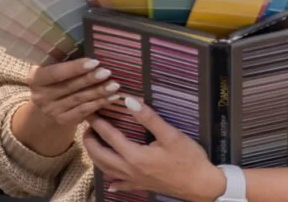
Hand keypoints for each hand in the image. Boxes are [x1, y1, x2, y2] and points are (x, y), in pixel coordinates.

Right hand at [25, 57, 121, 127]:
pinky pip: (83, 111)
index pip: (54, 73)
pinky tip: (112, 97)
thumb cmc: (56, 79)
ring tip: (115, 85)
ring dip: (99, 92)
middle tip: (108, 72)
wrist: (47, 105)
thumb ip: (66, 61)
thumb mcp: (53, 68)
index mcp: (35, 78)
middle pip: (69, 87)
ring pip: (79, 100)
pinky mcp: (62, 121)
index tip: (94, 62)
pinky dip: (99, 104)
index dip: (74, 68)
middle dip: (90, 79)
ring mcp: (50, 111)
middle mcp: (40, 96)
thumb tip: (93, 50)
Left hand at [83, 96, 227, 201]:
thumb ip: (149, 118)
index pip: (110, 136)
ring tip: (92, 144)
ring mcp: (134, 180)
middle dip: (90, 141)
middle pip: (101, 155)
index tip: (90, 112)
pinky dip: (112, 181)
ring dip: (96, 157)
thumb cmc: (188, 158)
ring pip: (106, 170)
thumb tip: (129, 102)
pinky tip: (110, 182)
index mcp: (135, 155)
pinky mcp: (142, 186)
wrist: (200, 185)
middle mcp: (129, 169)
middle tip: (86, 126)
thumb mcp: (171, 135)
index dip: (98, 123)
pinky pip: (121, 185)